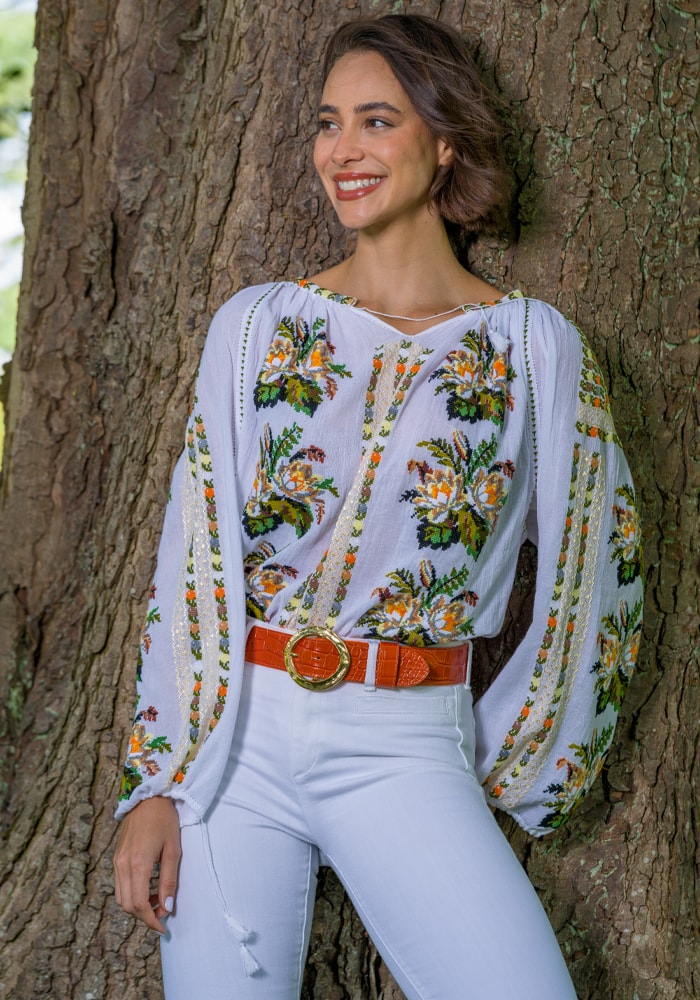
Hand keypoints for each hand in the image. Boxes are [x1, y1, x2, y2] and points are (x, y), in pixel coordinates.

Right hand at [113, 796, 180, 933]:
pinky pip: (120, 885)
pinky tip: (148, 888)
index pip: (139, 904)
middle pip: (127, 905)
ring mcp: (116, 861)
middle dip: (144, 916)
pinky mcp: (116, 858)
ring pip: (121, 898)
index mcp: (137, 863)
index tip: (163, 928)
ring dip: (138, 906)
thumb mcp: (173, 849)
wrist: (148, 797)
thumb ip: (169, 880)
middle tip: (163, 915)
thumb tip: (167, 907)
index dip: (151, 921)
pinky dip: (132, 894)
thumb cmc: (164, 820)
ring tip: (158, 900)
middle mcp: (122, 865)